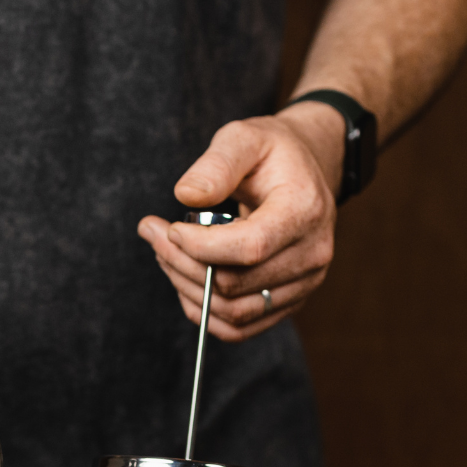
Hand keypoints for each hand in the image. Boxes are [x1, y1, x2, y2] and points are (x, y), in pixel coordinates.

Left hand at [136, 101, 346, 340]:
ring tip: (164, 253)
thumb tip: (185, 195)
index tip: (169, 228)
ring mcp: (304, 283)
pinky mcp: (289, 301)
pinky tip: (184, 280)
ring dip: (187, 288)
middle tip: (153, 233)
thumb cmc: (272, 153)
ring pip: (233, 313)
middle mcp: (313, 254)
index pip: (249, 247)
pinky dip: (203, 311)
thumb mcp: (243, 138)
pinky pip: (240, 327)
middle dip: (182, 263)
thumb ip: (216, 164)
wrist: (305, 172)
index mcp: (304, 211)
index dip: (200, 246)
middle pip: (235, 284)